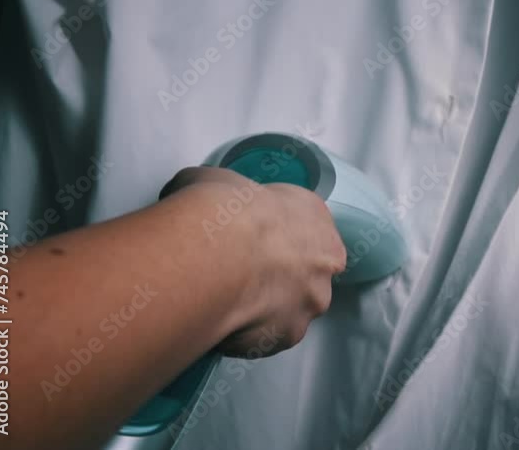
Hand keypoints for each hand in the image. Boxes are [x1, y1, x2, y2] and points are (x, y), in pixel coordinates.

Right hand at [160, 166, 346, 357]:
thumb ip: (220, 195)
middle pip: (306, 275)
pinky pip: (268, 338)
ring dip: (264, 310)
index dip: (278, 241)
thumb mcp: (216, 180)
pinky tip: (221, 325)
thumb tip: (193, 195)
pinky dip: (247, 336)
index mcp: (316, 218)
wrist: (216, 251)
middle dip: (277, 279)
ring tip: (224, 305)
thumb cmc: (221, 206)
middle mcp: (325, 262)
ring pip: (290, 310)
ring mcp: (311, 302)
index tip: (252, 246)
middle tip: (238, 279)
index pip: (307, 234)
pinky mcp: (290, 336)